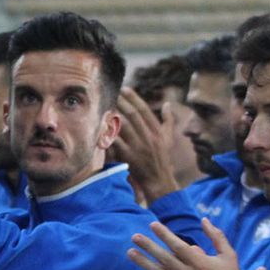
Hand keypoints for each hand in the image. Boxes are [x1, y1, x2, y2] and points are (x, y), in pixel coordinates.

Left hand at [113, 87, 183, 203]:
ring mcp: (139, 147)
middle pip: (133, 115)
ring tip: (105, 107)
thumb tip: (167, 103)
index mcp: (158, 131)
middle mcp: (149, 137)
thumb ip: (168, 120)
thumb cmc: (162, 159)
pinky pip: (117, 142)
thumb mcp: (169, 139)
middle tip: (111, 93)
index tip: (125, 89)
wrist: (159, 181)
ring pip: (124, 126)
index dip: (134, 98)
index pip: (145, 110)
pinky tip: (101, 127)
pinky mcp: (130, 157)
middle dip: (121, 102)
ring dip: (114, 116)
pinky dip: (109, 134)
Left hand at [126, 219, 253, 269]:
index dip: (164, 234)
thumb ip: (217, 236)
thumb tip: (204, 220)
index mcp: (199, 262)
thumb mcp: (229, 255)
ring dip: (143, 264)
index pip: (177, 245)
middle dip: (149, 246)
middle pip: (164, 258)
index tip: (152, 225)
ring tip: (130, 253)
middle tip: (135, 237)